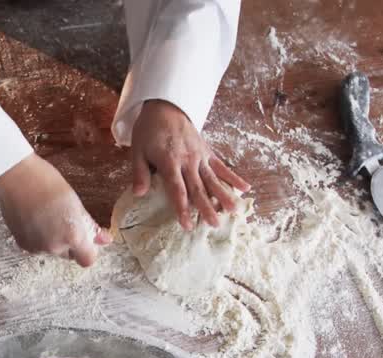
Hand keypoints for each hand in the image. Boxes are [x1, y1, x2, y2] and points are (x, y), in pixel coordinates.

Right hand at [0, 154, 109, 267]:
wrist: (15, 177)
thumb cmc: (47, 183)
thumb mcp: (76, 203)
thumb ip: (90, 226)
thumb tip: (105, 239)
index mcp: (72, 236)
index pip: (88, 259)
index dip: (88, 249)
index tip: (86, 238)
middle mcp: (54, 247)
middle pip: (69, 255)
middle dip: (70, 242)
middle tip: (64, 219)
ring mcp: (36, 247)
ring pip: (52, 250)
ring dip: (53, 239)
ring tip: (47, 216)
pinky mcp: (22, 244)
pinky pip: (37, 246)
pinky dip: (38, 237)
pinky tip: (35, 219)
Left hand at [130, 100, 249, 229]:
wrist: (165, 107)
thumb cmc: (149, 131)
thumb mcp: (137, 151)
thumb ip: (139, 173)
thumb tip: (138, 194)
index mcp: (169, 162)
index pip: (177, 190)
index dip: (182, 208)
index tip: (187, 225)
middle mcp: (188, 161)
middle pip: (198, 188)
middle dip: (206, 208)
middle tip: (214, 225)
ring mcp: (200, 156)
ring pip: (213, 179)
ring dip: (224, 195)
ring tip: (233, 210)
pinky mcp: (207, 151)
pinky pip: (222, 166)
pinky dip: (233, 176)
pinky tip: (245, 187)